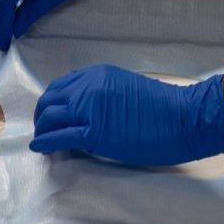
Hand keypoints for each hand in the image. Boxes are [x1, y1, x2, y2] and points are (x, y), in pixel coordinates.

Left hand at [31, 65, 223, 165]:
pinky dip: (45, 143)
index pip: (60, 86)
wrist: (183, 118)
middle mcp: (87, 87)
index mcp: (96, 75)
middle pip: (50, 100)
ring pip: (50, 117)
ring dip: (41, 130)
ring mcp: (89, 108)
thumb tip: (84, 112)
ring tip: (41, 141)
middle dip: (41, 116)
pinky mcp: (93, 132)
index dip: (50, 102)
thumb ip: (101, 95)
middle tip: (42, 129)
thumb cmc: (162, 107)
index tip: (49, 114)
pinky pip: (59, 137)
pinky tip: (40, 149)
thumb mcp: (124, 89)